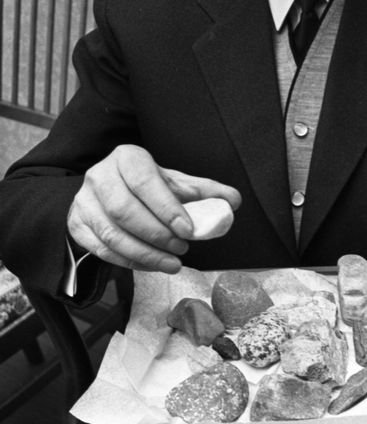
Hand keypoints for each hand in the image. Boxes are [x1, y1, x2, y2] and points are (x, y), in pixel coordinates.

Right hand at [67, 145, 240, 273]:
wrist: (109, 192)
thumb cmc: (147, 187)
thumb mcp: (175, 183)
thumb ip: (204, 191)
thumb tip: (233, 201)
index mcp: (127, 157)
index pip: (144, 180)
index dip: (167, 207)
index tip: (188, 230)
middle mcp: (100, 175)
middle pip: (124, 210)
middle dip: (157, 234)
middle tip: (182, 248)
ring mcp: (84, 201)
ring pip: (112, 233)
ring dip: (145, 253)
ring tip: (173, 263)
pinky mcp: (77, 225)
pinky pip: (102, 249)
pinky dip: (130, 261)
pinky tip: (152, 265)